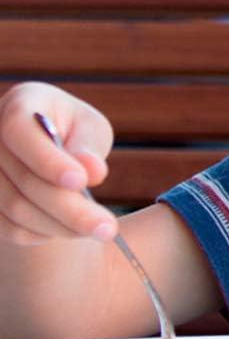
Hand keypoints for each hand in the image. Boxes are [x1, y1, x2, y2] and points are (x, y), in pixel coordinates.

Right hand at [0, 82, 116, 244]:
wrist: (46, 151)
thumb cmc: (74, 134)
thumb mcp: (89, 129)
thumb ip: (89, 148)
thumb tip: (92, 171)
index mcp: (18, 105)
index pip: (19, 132)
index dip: (47, 160)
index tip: (80, 181)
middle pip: (23, 180)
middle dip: (70, 208)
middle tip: (107, 229)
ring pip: (16, 209)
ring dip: (62, 225)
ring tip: (98, 229)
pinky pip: (10, 228)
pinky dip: (44, 233)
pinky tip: (70, 228)